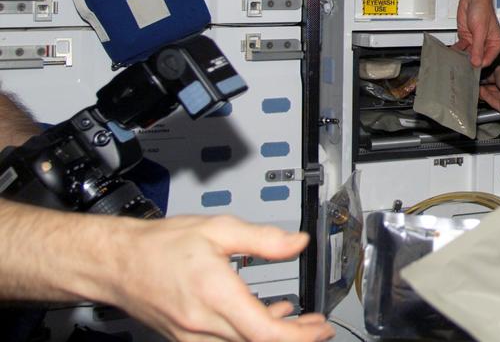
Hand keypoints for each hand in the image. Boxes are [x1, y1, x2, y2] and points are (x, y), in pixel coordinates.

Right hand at [105, 215, 331, 341]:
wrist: (117, 263)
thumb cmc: (159, 247)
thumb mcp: (218, 229)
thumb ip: (263, 238)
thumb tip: (297, 242)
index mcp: (215, 297)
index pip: (265, 333)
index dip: (298, 336)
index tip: (320, 327)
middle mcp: (203, 325)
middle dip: (295, 337)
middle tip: (318, 326)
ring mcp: (193, 336)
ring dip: (274, 336)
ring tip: (298, 319)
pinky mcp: (186, 337)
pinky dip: (251, 332)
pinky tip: (267, 314)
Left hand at [455, 0, 499, 67]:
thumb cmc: (482, 9)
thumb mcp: (480, 31)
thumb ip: (478, 48)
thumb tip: (476, 63)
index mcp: (495, 43)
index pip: (487, 60)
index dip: (478, 64)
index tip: (469, 67)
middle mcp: (486, 44)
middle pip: (477, 59)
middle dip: (469, 62)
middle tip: (459, 66)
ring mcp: (475, 42)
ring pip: (468, 55)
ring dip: (461, 57)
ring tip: (454, 61)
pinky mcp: (466, 38)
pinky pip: (461, 48)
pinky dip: (456, 51)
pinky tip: (451, 53)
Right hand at [479, 65, 499, 118]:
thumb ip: (493, 73)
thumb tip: (488, 75)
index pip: (497, 79)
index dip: (488, 78)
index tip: (480, 78)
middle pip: (494, 88)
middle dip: (485, 86)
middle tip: (476, 83)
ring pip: (492, 96)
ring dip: (484, 92)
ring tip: (476, 88)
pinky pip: (492, 102)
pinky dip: (486, 98)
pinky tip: (480, 94)